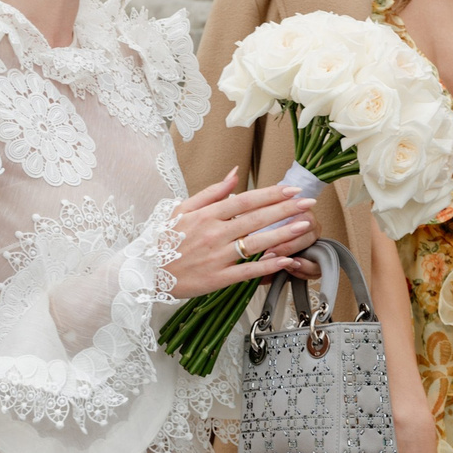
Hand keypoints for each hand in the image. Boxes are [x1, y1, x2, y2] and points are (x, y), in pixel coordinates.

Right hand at [160, 167, 317, 298]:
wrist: (145, 271)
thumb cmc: (163, 239)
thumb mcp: (181, 208)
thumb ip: (211, 192)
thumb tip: (234, 174)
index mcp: (206, 214)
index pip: (246, 200)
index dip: (271, 194)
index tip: (292, 189)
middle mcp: (214, 233)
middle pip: (256, 218)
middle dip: (285, 208)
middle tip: (308, 202)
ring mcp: (216, 256)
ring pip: (256, 243)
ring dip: (283, 233)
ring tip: (304, 226)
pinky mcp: (216, 278)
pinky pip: (247, 271)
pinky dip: (268, 266)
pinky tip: (287, 260)